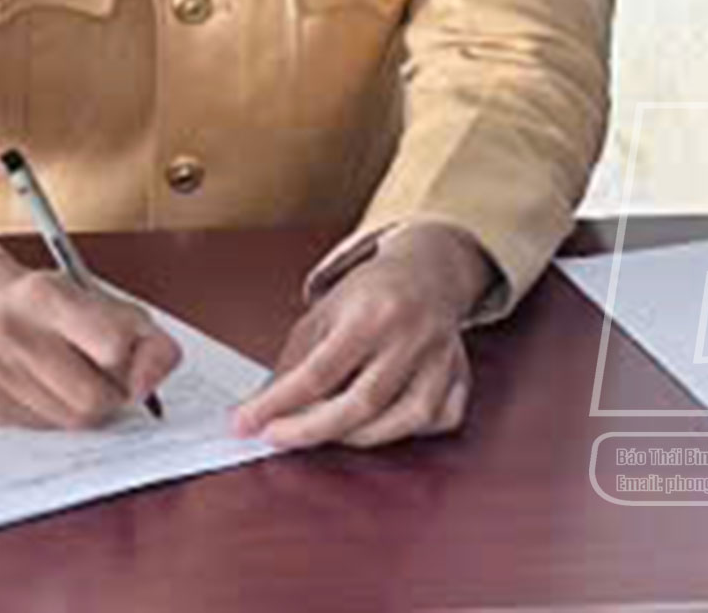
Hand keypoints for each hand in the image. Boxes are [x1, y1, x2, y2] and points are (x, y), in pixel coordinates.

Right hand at [0, 252, 182, 428]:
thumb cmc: (63, 308)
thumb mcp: (112, 305)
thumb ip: (150, 342)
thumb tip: (148, 387)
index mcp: (46, 294)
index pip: (113, 346)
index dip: (134, 360)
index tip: (131, 356)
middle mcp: (13, 331)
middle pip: (93, 399)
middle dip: (113, 395)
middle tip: (107, 374)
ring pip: (73, 422)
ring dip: (90, 409)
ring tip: (79, 378)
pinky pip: (50, 432)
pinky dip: (63, 416)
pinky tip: (53, 388)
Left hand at [232, 222, 490, 449]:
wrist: (428, 269)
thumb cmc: (372, 293)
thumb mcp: (325, 312)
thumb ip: (296, 360)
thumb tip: (263, 407)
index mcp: (372, 312)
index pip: (319, 371)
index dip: (277, 403)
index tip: (246, 422)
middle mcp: (411, 335)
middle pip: (362, 403)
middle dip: (310, 431)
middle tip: (276, 437)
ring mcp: (442, 358)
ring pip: (405, 420)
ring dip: (358, 437)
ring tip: (327, 430)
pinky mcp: (461, 375)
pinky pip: (440, 419)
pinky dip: (410, 431)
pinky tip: (385, 423)